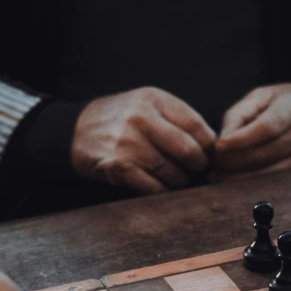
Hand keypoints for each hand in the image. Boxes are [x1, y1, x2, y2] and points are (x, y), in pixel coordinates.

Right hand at [71, 87, 216, 193]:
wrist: (76, 131)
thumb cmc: (121, 120)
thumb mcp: (148, 105)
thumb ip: (178, 119)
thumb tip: (214, 145)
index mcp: (154, 99)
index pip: (196, 126)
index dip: (209, 146)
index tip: (210, 156)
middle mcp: (141, 118)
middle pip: (188, 151)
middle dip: (198, 166)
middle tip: (198, 171)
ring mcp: (128, 143)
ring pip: (173, 173)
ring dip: (179, 181)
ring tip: (177, 179)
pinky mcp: (118, 167)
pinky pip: (153, 188)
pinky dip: (162, 192)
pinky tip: (161, 188)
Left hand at [213, 84, 290, 179]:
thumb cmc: (289, 104)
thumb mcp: (264, 96)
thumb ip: (240, 114)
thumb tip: (221, 142)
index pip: (264, 128)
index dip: (239, 141)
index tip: (218, 148)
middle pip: (262, 155)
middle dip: (232, 163)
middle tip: (213, 165)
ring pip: (267, 174)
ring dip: (239, 179)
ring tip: (220, 176)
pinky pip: (276, 183)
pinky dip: (253, 185)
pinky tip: (237, 182)